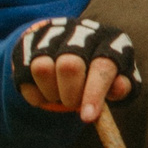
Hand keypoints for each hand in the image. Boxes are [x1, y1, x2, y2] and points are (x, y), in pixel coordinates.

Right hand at [14, 18, 136, 122]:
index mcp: (108, 39)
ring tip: (60, 94)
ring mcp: (51, 34)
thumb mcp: (117, 80)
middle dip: (70, 95)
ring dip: (51, 93)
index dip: (94, 93)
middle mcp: (80, 30)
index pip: (102, 66)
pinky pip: (24, 75)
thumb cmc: (100, 73)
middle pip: (69, 66)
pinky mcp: (28, 43)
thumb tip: (119, 87)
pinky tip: (46, 91)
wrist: (69, 51)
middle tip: (72, 104)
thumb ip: (123, 86)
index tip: (87, 117)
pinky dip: (36, 93)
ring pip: (42, 68)